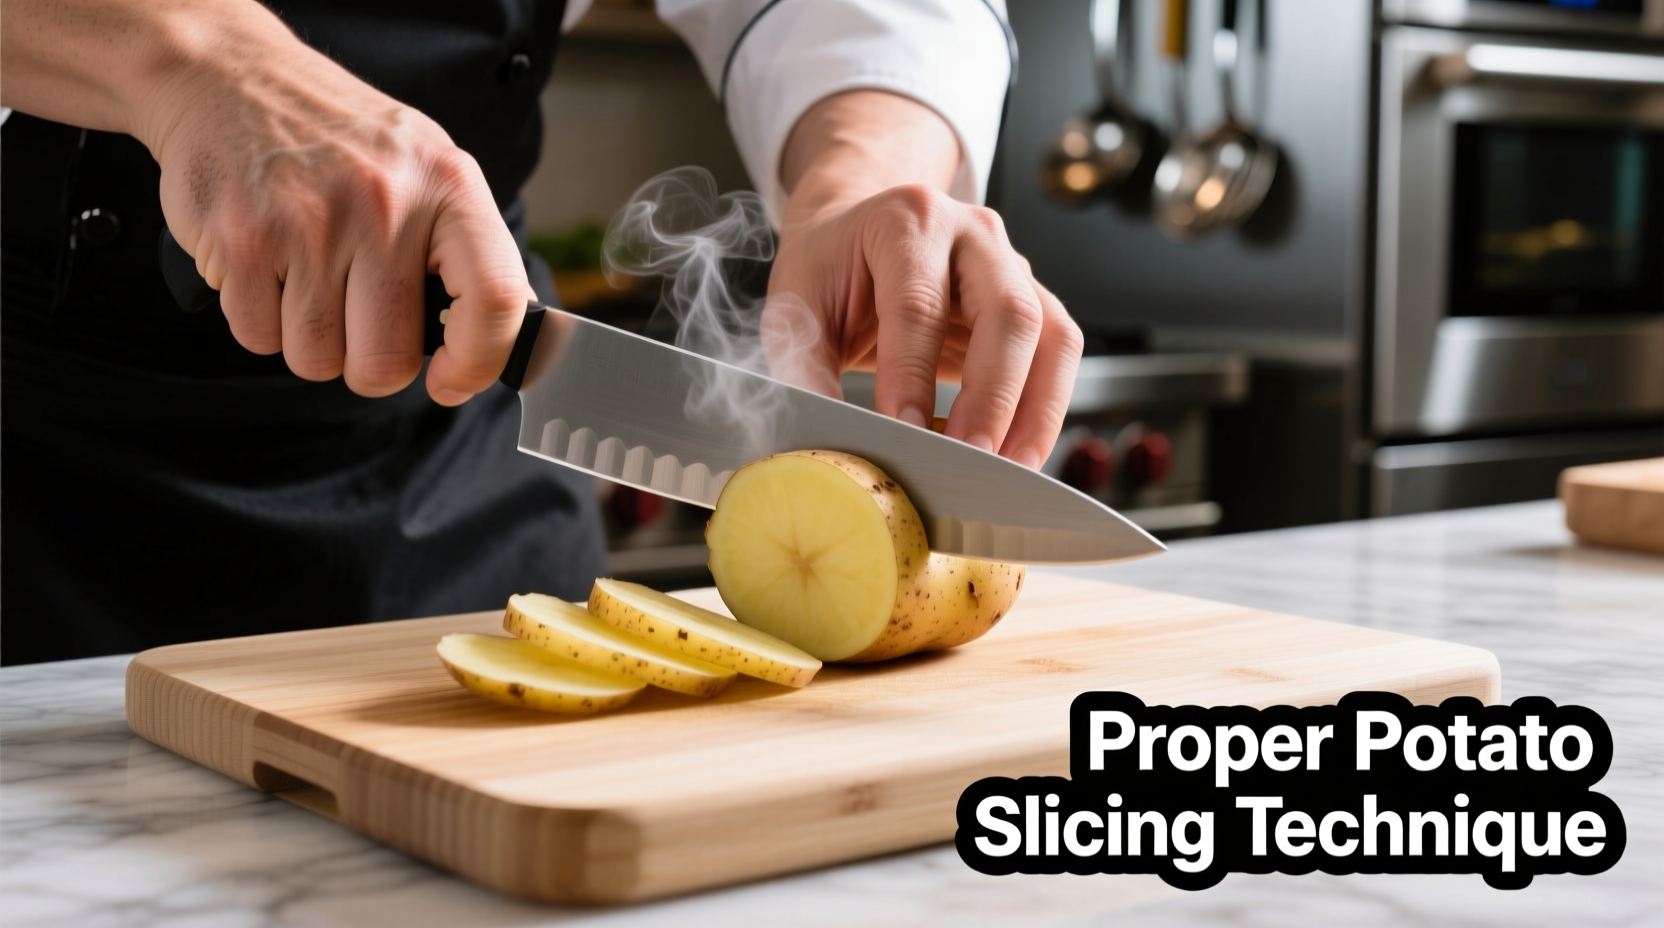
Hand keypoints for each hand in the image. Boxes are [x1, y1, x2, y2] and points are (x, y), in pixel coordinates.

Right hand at [2, 0, 530, 403]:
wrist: (231, 79)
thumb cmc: (343, 142)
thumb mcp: (430, 171)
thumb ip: (471, 253)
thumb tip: (505, 342)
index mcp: (448, 185)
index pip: (494, 299)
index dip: (477, 363)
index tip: (451, 380)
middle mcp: (385, 203)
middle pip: (387, 361)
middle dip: (370, 363)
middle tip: (359, 319)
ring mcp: (310, 222)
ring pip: (318, 360)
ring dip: (313, 341)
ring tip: (310, 278)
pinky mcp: (243, 240)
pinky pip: (260, 339)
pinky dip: (262, 321)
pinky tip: (269, 267)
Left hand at [766, 92, 1082, 468]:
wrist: (857, 233)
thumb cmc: (831, 268)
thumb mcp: (795, 306)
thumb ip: (803, 368)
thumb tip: (821, 440)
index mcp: (906, 221)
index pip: (919, 303)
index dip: (914, 372)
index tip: (905, 430)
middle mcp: (972, 233)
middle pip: (1007, 312)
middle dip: (992, 397)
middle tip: (969, 459)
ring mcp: (1012, 264)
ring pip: (1051, 334)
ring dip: (1037, 409)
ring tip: (1010, 468)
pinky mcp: (1034, 299)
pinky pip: (1059, 352)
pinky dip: (1047, 406)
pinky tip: (1021, 450)